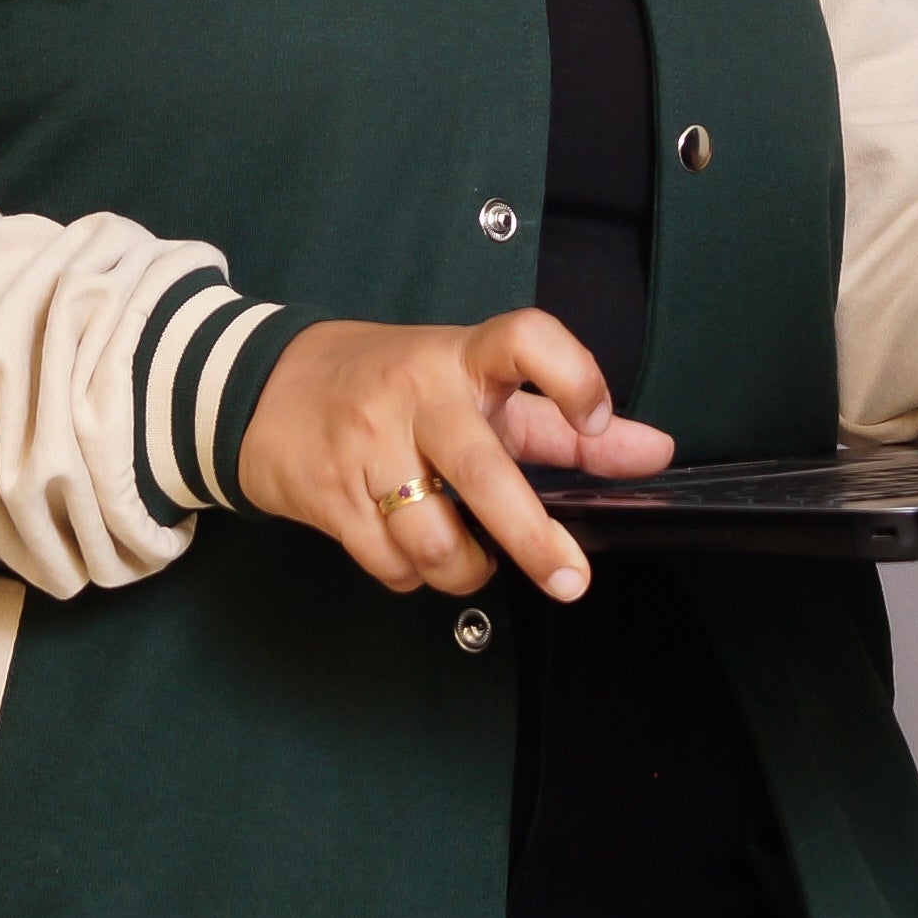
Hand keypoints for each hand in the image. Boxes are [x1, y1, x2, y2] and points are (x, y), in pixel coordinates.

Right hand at [237, 309, 675, 599]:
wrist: (261, 385)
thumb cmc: (391, 386)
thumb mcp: (476, 389)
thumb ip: (563, 425)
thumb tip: (656, 451)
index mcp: (460, 358)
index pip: (523, 339)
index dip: (570, 376)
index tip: (598, 419)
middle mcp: (416, 394)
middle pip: (482, 471)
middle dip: (532, 536)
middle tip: (572, 578)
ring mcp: (365, 445)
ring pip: (434, 537)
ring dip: (465, 569)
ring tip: (469, 556)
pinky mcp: (327, 494)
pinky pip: (390, 562)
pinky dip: (414, 574)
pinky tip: (410, 548)